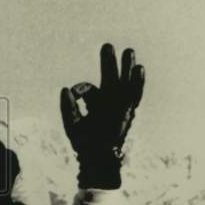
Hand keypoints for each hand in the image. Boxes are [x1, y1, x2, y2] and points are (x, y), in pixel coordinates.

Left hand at [60, 43, 144, 188]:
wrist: (97, 159)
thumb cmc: (84, 143)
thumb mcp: (72, 124)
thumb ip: (67, 107)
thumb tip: (65, 88)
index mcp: (94, 102)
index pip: (88, 89)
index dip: (81, 91)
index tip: (75, 94)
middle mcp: (108, 101)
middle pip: (110, 77)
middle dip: (109, 62)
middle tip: (107, 46)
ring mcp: (119, 104)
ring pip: (124, 82)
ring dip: (126, 67)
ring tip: (129, 51)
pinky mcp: (128, 111)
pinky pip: (134, 94)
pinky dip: (137, 81)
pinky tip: (139, 68)